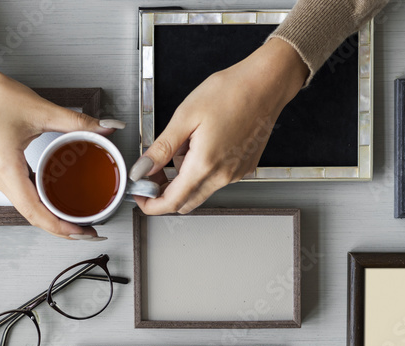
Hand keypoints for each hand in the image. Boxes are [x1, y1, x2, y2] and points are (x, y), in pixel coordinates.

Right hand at [0, 45, 121, 239]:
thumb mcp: (41, 110)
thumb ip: (77, 122)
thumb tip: (106, 128)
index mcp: (7, 169)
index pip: (35, 212)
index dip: (60, 227)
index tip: (82, 232)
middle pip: (32, 216)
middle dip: (60, 228)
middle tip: (88, 231)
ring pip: (28, 208)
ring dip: (51, 218)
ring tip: (77, 221)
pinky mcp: (1, 169)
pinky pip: (23, 195)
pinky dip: (42, 204)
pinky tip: (58, 202)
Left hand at [132, 37, 307, 214]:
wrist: (265, 84)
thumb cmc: (230, 93)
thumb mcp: (185, 117)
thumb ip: (161, 149)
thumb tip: (141, 170)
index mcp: (204, 165)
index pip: (171, 202)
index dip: (150, 203)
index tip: (139, 193)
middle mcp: (223, 176)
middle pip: (185, 202)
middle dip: (164, 192)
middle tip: (153, 170)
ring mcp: (235, 175)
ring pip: (199, 190)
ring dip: (183, 178)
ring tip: (184, 144)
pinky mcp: (243, 169)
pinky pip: (215, 180)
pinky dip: (201, 171)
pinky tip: (201, 144)